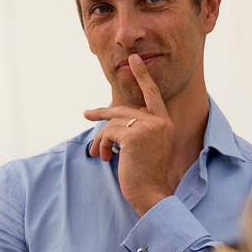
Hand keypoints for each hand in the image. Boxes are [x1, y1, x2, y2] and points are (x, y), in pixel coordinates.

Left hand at [84, 54, 174, 215]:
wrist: (151, 193)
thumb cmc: (146, 175)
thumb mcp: (147, 148)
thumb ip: (139, 130)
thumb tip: (115, 122)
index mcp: (164, 123)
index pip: (152, 94)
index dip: (142, 75)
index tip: (133, 59)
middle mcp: (158, 121)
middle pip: (123, 109)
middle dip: (102, 112)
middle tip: (87, 114)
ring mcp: (147, 127)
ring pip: (112, 123)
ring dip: (101, 139)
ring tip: (98, 152)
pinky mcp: (133, 135)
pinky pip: (108, 133)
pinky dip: (102, 144)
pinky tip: (105, 157)